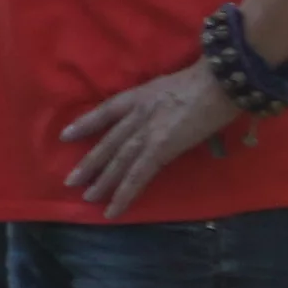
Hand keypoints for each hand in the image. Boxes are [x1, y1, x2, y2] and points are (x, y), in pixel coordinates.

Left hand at [60, 61, 253, 213]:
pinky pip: (137, 176)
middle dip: (89, 163)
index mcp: (139, 96)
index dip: (85, 123)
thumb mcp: (172, 85)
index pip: (105, 111)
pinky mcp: (160, 149)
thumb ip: (162, 101)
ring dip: (102, 182)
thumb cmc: (208, 79)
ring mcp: (146, 132)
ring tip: (87, 198)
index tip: (66, 135)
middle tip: (70, 181)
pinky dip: (124, 194)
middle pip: (108, 142)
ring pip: (118, 162)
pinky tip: (113, 208)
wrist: (221, 80)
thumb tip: (167, 113)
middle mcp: (136, 114)